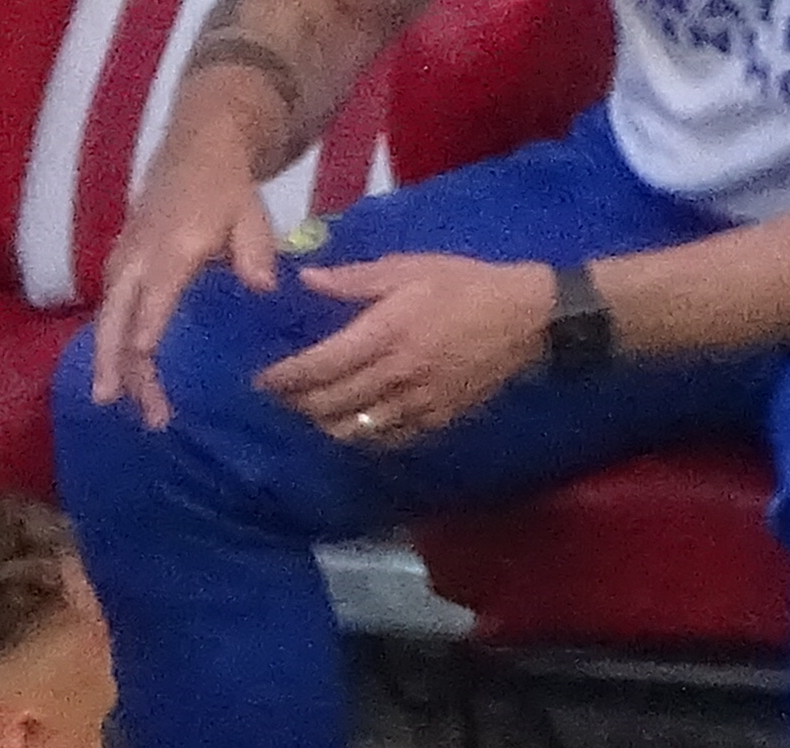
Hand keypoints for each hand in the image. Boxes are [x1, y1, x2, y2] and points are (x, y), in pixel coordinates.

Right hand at [91, 134, 289, 430]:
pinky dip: (109, 341)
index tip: (143, 356)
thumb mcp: (251, 213)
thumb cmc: (227, 189)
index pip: (156, 292)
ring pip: (108, 315)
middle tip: (115, 403)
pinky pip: (109, 308)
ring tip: (112, 402)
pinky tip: (114, 375)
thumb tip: (264, 287)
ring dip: (108, 359)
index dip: (147, 324)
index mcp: (173, 246)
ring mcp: (125, 258)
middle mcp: (139, 255)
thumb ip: (256, 251)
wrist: (196, 148)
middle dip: (115, 359)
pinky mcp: (119, 264)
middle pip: (116, 313)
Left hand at [263, 251, 559, 450]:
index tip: (264, 379)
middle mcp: (396, 375)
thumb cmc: (465, 284)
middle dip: (299, 404)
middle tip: (280, 397)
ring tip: (310, 413)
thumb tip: (307, 280)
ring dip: (326, 425)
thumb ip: (355, 279)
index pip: (321, 365)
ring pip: (356, 429)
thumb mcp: (409, 267)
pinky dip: (363, 436)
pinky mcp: (436, 419)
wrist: (525, 319)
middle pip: (331, 404)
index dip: (287, 377)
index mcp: (385, 333)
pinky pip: (388, 438)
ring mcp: (417, 403)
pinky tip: (353, 425)